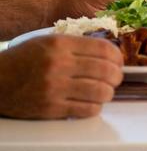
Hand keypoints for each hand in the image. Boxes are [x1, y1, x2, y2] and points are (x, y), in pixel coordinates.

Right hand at [0, 34, 122, 118]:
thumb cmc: (23, 59)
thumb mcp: (48, 41)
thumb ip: (76, 45)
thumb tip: (107, 52)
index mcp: (60, 44)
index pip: (103, 48)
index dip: (117, 56)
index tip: (119, 62)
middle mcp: (59, 64)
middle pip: (105, 70)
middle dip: (117, 76)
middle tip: (116, 78)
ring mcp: (54, 87)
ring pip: (100, 91)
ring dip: (109, 93)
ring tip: (106, 91)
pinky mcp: (50, 108)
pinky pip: (86, 109)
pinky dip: (95, 107)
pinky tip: (92, 104)